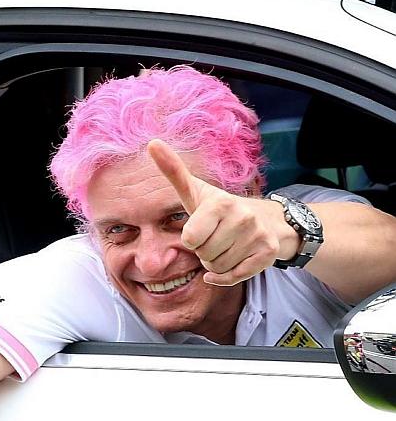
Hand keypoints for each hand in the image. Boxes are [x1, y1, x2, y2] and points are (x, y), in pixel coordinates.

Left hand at [148, 139, 294, 285]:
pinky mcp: (268, 254)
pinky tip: (231, 263)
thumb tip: (152, 143)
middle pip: (204, 255)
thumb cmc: (220, 208)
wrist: (267, 219)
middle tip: (215, 237)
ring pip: (219, 267)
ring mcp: (258, 236)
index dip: (192, 238)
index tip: (201, 227)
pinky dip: (226, 276)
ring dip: (217, 262)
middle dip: (204, 251)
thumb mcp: (196, 191)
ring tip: (226, 245)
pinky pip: (235, 277)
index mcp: (221, 203)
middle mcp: (243, 218)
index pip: (190, 239)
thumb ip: (173, 171)